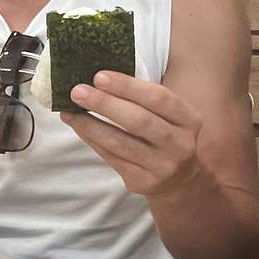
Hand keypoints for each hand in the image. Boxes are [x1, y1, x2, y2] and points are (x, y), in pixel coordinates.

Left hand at [60, 72, 207, 198]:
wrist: (180, 178)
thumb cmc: (166, 134)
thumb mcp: (169, 115)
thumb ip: (144, 99)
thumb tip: (99, 80)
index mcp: (189, 120)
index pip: (159, 97)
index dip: (127, 86)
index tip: (99, 76)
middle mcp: (179, 144)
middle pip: (139, 121)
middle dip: (105, 104)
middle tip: (78, 91)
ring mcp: (162, 166)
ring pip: (120, 143)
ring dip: (90, 124)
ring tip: (70, 110)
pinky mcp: (142, 182)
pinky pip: (111, 157)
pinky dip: (91, 139)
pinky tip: (78, 126)